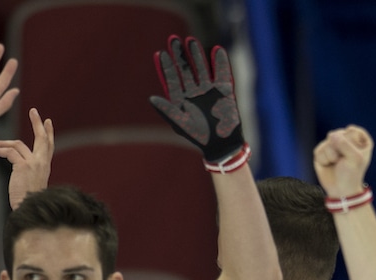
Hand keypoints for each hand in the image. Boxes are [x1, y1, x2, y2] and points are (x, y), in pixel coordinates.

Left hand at [0, 108, 54, 209]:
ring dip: (2, 143)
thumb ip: (27, 168)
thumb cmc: (28, 199)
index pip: (49, 146)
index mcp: (45, 166)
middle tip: (34, 111)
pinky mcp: (23, 166)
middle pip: (42, 138)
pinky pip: (9, 152)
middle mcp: (42, 162)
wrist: (29, 207)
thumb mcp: (30, 181)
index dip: (48, 133)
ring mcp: (34, 163)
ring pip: (17, 144)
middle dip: (37, 123)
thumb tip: (15, 159)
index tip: (47, 122)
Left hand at [150, 36, 244, 162]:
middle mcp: (194, 92)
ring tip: (191, 41)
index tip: (160, 53)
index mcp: (181, 98)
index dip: (165, 66)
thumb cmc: (199, 136)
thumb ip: (167, 110)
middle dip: (180, 55)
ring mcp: (209, 90)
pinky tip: (216, 50)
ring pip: (202, 68)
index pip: (171, 78)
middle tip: (173, 39)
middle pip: (185, 69)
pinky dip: (220, 62)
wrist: (221, 144)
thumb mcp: (180, 123)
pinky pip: (222, 73)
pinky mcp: (224, 91)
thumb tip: (151, 98)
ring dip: (196, 55)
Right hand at [313, 125, 373, 197]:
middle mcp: (346, 140)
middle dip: (340, 149)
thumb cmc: (351, 174)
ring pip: (327, 141)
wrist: (340, 190)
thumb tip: (330, 134)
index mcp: (359, 140)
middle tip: (344, 160)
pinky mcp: (322, 151)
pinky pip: (319, 149)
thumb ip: (344, 143)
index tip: (354, 155)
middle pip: (338, 134)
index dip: (351, 144)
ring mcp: (333, 145)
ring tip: (336, 163)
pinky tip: (328, 164)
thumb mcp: (355, 158)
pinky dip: (324, 159)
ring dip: (331, 155)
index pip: (352, 131)